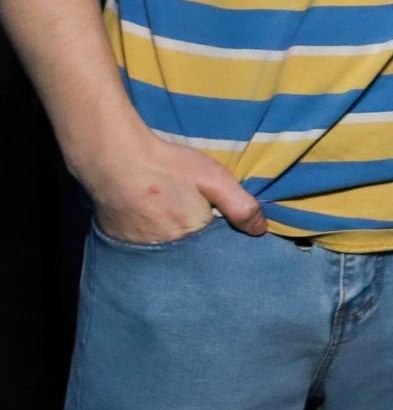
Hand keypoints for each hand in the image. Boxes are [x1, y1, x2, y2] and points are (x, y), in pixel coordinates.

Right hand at [86, 127, 265, 243]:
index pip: (213, 248)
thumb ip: (241, 206)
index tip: (216, 221)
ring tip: (168, 213)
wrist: (114, 158)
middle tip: (188, 212)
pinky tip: (148, 216)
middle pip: (188, 249)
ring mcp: (138, 249)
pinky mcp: (118, 241)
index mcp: (192, 237)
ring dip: (169, 236)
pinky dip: (147, 234)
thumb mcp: (214, 179)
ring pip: (164, 248)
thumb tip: (261, 231)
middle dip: (193, 237)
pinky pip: (141, 244)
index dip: (217, 234)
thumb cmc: (167, 166)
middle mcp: (165, 250)